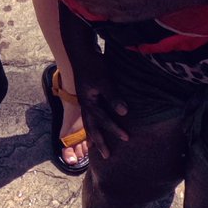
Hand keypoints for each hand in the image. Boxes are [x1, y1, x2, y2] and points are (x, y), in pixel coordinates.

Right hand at [64, 34, 129, 159]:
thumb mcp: (104, 80)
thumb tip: (124, 112)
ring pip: (87, 122)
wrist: (81, 51)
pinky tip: (96, 126)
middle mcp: (84, 104)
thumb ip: (113, 96)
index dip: (115, 129)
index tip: (127, 138)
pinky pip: (90, 115)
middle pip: (90, 127)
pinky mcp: (87, 95)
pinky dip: (93, 124)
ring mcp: (84, 100)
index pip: (103, 120)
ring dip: (93, 135)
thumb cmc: (93, 64)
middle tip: (107, 156)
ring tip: (95, 147)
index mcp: (87, 102)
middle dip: (99, 142)